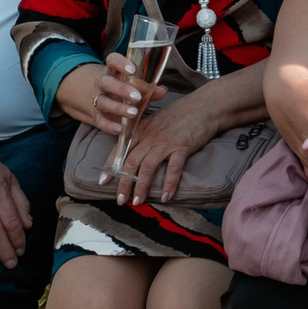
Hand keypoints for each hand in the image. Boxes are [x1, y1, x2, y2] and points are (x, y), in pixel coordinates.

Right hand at [57, 52, 153, 134]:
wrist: (101, 101)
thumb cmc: (125, 90)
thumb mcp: (137, 86)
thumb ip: (149, 88)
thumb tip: (162, 90)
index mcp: (113, 71)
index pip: (112, 60)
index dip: (120, 63)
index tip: (132, 69)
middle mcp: (103, 83)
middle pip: (106, 82)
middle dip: (121, 89)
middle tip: (137, 97)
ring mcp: (98, 99)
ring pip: (103, 101)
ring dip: (118, 107)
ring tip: (133, 113)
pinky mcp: (97, 115)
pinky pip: (100, 120)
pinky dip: (109, 125)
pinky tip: (119, 129)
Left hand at [116, 86, 225, 206]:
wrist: (205, 106)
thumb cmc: (180, 114)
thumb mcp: (155, 121)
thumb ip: (143, 134)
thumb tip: (133, 154)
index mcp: (141, 129)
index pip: (120, 149)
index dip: (110, 166)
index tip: (102, 181)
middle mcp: (150, 136)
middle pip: (131, 162)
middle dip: (124, 184)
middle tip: (121, 200)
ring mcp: (165, 141)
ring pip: (148, 167)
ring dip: (142, 187)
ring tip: (138, 201)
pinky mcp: (182, 146)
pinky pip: (173, 169)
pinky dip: (169, 184)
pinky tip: (167, 197)